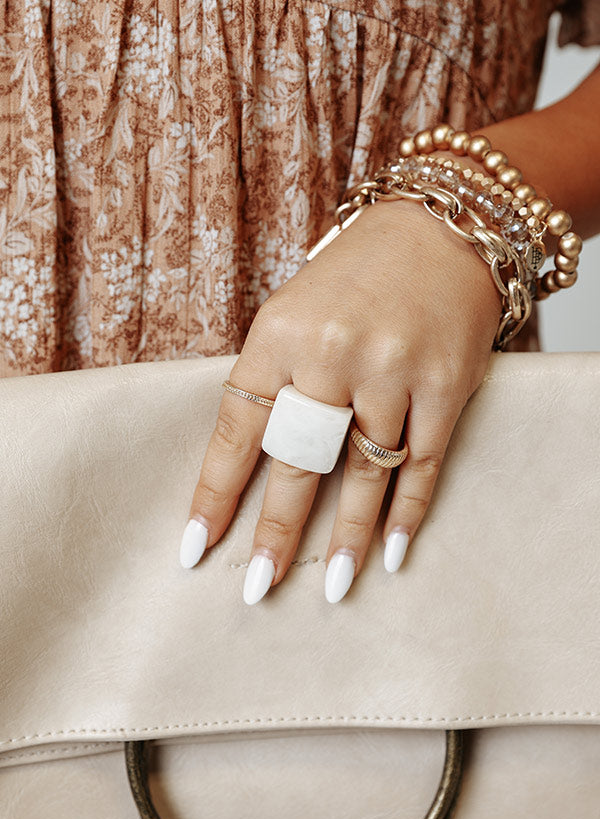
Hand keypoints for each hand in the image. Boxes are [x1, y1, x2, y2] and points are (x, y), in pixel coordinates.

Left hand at [178, 200, 501, 602]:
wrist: (441, 231)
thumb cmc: (354, 278)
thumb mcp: (293, 312)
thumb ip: (274, 378)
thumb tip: (253, 462)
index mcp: (279, 334)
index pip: (239, 430)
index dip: (216, 494)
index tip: (196, 547)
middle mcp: (333, 354)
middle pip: (298, 462)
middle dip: (276, 531)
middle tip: (256, 587)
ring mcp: (393, 370)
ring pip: (363, 473)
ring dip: (346, 537)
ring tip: (330, 586)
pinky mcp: (445, 384)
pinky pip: (421, 463)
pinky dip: (407, 512)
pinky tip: (392, 552)